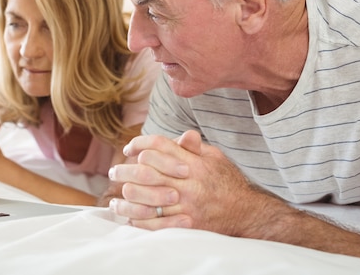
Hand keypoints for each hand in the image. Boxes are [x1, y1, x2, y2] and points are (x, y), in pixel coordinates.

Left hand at [109, 130, 262, 234]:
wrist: (246, 213)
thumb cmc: (227, 182)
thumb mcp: (215, 157)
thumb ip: (194, 147)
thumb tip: (182, 134)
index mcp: (194, 163)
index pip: (159, 146)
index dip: (140, 143)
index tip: (129, 148)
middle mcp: (188, 183)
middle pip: (146, 171)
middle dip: (125, 170)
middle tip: (114, 172)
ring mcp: (186, 205)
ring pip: (145, 199)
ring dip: (126, 198)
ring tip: (116, 198)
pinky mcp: (186, 225)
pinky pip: (155, 223)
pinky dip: (138, 221)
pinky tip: (129, 218)